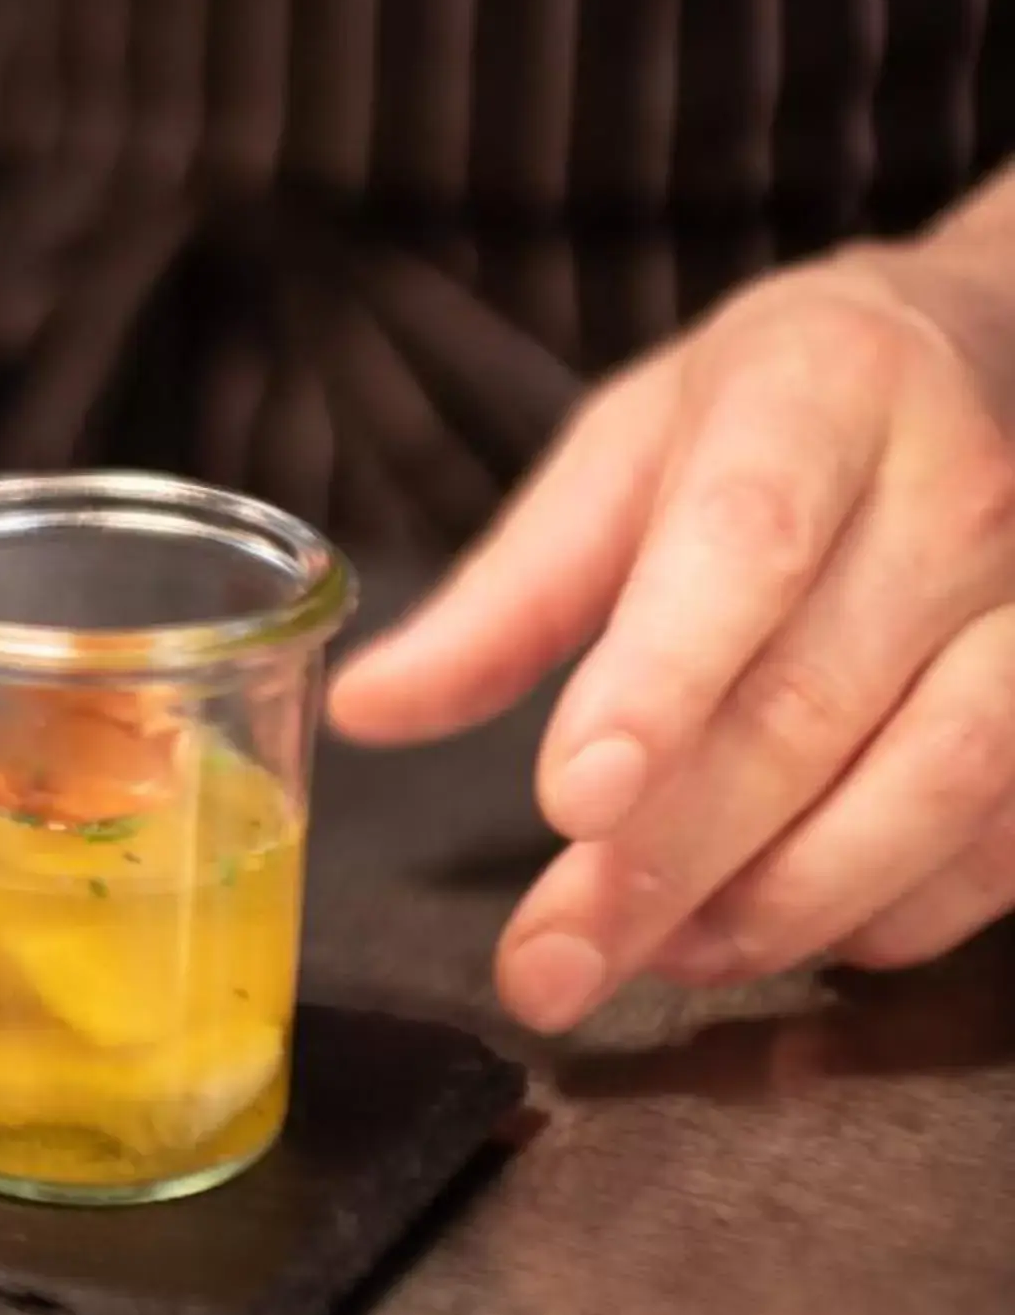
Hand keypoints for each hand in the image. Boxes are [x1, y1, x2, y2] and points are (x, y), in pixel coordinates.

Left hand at [330, 234, 1014, 1031]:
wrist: (998, 350)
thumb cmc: (781, 410)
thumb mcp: (628, 449)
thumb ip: (505, 591)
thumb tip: (364, 708)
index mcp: (818, 395)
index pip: (742, 549)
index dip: (658, 683)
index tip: (571, 801)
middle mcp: (957, 492)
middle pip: (811, 703)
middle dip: (669, 858)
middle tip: (550, 965)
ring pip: (936, 784)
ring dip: (784, 901)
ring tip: (657, 958)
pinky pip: (1008, 835)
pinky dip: (894, 908)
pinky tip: (785, 936)